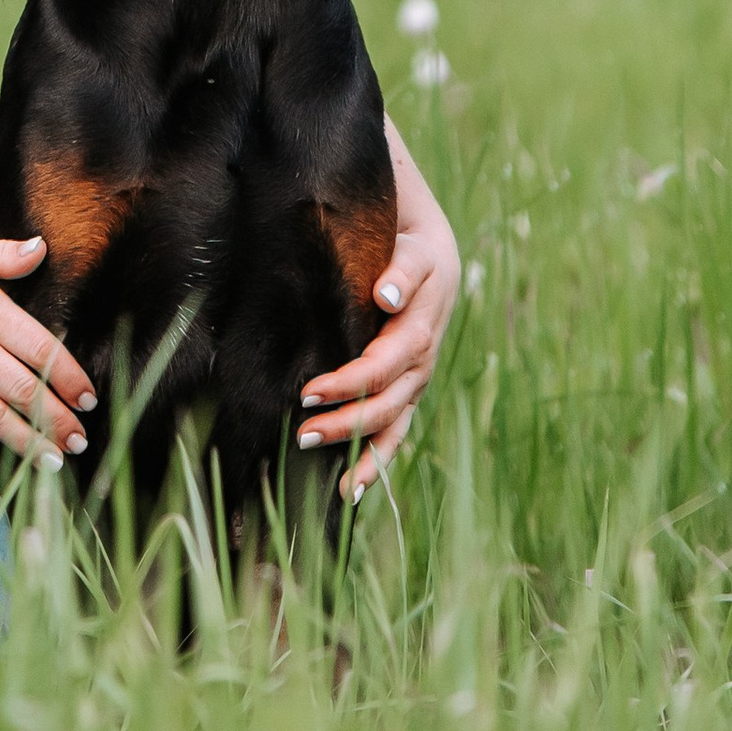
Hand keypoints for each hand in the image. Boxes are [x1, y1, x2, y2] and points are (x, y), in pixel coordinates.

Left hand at [295, 120, 461, 495]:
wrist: (431, 246)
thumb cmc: (408, 241)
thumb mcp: (411, 244)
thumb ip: (401, 269)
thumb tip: (385, 294)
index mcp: (420, 323)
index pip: (383, 364)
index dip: (350, 382)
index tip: (310, 391)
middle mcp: (423, 358)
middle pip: (387, 401)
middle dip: (345, 420)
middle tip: (301, 431)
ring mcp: (418, 378)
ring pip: (393, 423)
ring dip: (359, 448)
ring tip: (325, 473)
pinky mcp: (409, 389)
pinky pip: (397, 431)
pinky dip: (377, 460)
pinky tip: (350, 489)